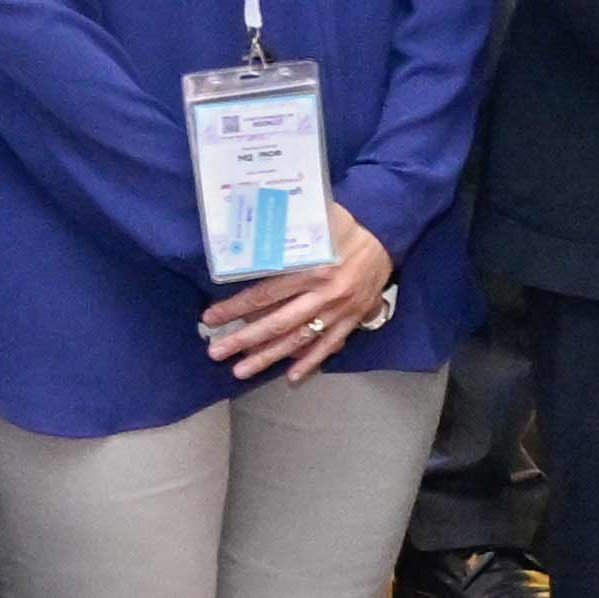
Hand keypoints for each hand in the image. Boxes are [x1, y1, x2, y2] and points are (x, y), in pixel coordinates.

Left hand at [199, 214, 401, 381]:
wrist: (387, 235)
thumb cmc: (347, 225)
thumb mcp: (316, 220)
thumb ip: (286, 231)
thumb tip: (250, 237)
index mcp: (313, 269)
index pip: (266, 293)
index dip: (236, 307)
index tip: (211, 318)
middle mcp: (324, 294)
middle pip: (277, 323)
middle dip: (244, 339)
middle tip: (216, 352)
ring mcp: (339, 311)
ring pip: (299, 340)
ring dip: (268, 357)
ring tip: (241, 371)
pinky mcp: (352, 319)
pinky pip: (329, 345)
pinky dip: (311, 362)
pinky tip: (291, 377)